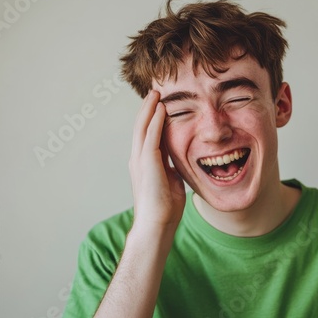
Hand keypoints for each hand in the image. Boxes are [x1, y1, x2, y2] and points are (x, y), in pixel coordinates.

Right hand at [128, 90, 185, 230]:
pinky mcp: (147, 163)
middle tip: (155, 91)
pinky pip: (150, 136)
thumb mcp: (172, 181)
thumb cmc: (165, 209)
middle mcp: (138, 159)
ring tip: (156, 93)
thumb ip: (172, 169)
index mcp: (145, 163)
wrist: (157, 225)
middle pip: (141, 126)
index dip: (153, 119)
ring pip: (142, 127)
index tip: (160, 105)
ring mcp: (140, 160)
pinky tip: (161, 108)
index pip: (147, 135)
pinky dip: (155, 121)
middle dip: (148, 108)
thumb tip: (178, 162)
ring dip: (149, 109)